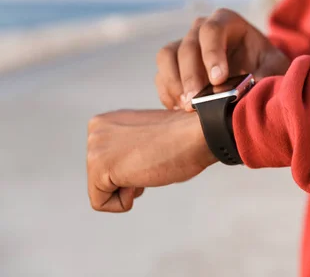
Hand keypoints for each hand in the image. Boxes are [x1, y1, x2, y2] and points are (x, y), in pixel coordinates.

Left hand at [86, 109, 216, 211]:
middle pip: (101, 178)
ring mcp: (95, 147)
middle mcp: (95, 130)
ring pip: (101, 191)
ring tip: (149, 165)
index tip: (154, 153)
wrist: (200, 134)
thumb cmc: (184, 138)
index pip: (107, 164)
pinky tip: (142, 178)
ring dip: (130, 188)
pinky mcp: (99, 167)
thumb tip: (126, 167)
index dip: (133, 169)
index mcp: (107, 121)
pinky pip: (101, 203)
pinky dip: (124, 202)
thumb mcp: (146, 139)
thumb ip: (127, 147)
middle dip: (129, 179)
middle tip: (153, 160)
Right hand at [155, 8, 289, 110]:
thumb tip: (253, 87)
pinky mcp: (174, 66)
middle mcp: (201, 29)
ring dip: (174, 82)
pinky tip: (179, 109)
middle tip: (197, 101)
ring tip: (187, 106)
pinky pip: (161, 75)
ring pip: (167, 56)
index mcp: (227, 21)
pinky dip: (167, 93)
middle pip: (187, 46)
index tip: (218, 80)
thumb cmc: (266, 64)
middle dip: (191, 75)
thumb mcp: (275, 66)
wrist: (255, 73)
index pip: (212, 30)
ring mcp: (184, 45)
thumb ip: (268, 73)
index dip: (212, 54)